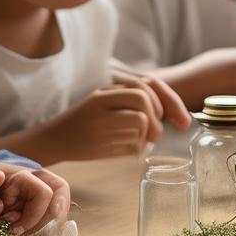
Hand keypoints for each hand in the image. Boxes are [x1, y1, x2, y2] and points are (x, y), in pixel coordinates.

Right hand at [45, 74, 189, 160]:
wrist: (53, 140)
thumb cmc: (84, 124)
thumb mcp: (104, 105)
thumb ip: (131, 103)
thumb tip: (168, 114)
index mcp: (107, 90)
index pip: (147, 84)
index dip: (171, 101)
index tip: (182, 121)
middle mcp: (102, 100)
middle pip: (144, 98)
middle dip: (158, 118)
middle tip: (157, 133)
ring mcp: (99, 120)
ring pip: (140, 120)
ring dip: (149, 134)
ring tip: (143, 142)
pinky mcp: (98, 141)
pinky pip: (131, 142)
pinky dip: (138, 148)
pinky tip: (130, 151)